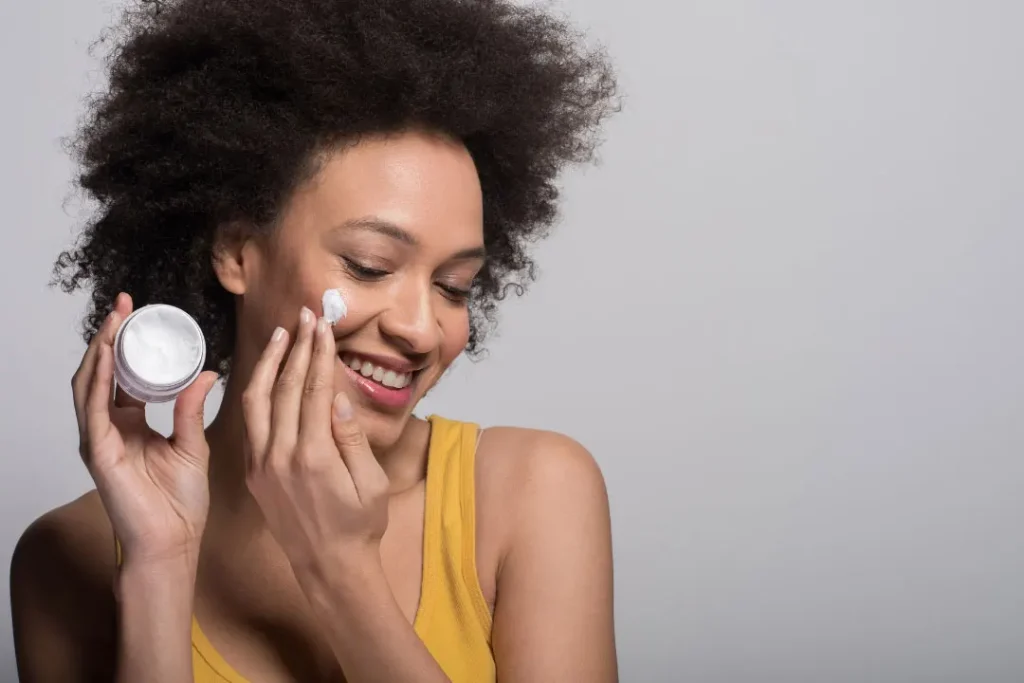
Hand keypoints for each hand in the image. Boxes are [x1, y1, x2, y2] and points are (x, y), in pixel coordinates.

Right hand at [72, 293, 218, 565]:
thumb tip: (207, 372)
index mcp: (132, 423)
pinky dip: (98, 380)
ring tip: (114, 320)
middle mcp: (111, 427)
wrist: (174, 541)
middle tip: (123, 304)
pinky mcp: (98, 452)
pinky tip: (107, 356)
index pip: (124, 374)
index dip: (128, 343)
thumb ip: (192, 409)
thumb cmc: (181, 502)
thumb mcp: (192, 444)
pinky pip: (94, 409)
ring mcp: (100, 439)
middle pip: (102, 372)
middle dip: (110, 336)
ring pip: (90, 384)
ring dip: (101, 350)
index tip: (139, 312)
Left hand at [241, 307, 390, 572]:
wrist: (328, 566)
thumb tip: (339, 399)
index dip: (319, 353)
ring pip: (257, 401)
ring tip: (281, 335)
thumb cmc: (359, 526)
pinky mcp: (254, 473)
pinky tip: (265, 376)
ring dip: (269, 364)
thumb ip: (351, 439)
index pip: (315, 390)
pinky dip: (256, 393)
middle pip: (287, 388)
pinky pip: (250, 424)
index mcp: (314, 456)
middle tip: (306, 317)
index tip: (323, 325)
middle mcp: (282, 456)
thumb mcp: (370, 483)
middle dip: (297, 348)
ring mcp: (262, 464)